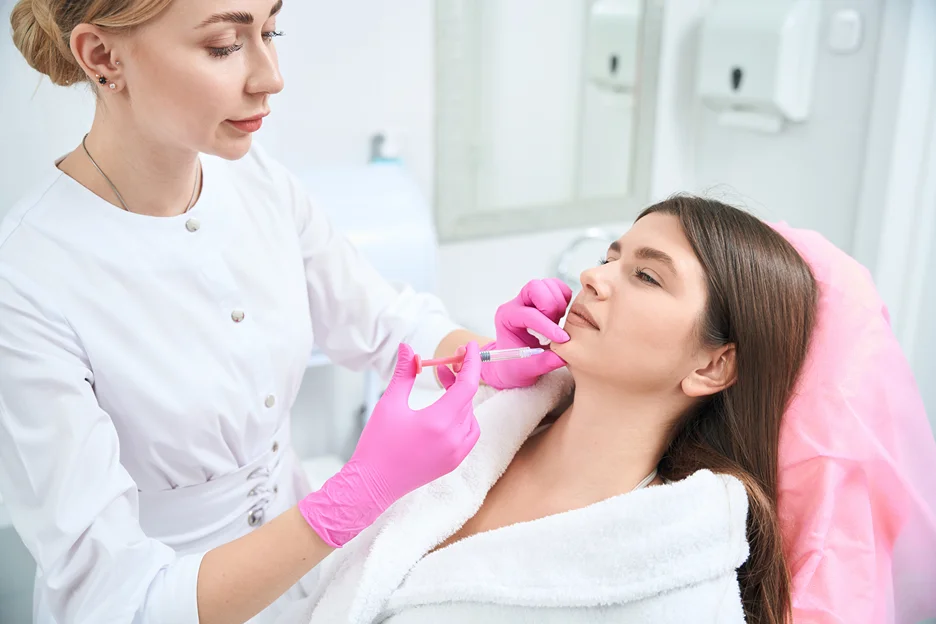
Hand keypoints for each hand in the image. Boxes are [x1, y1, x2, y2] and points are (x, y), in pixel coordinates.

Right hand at [299, 342, 481, 546]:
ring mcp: (456, 453)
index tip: (468, 346)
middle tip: (442, 365)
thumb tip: (408, 349)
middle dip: (458, 378)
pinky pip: (469, 434)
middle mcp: (454, 439)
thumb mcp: (389, 403)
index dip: (470, 363)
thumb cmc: (378, 444)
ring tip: (442, 387)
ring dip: (461, 398)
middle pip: (467, 399)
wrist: (371, 485)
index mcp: (440, 422)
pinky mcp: (453, 463)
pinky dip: (463, 417)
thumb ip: (404, 373)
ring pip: (470, 416)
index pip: (468, 385)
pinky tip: (446, 410)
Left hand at [448, 279, 570, 389]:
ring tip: (558, 321)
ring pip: (548, 284)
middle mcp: (516, 303)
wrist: (514, 362)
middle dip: (551, 306)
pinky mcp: (542, 297)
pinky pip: (557, 287)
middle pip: (535, 287)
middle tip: (556, 324)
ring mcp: (529, 297)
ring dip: (559, 302)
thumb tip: (564, 356)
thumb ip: (545, 363)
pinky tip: (562, 315)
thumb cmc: (516, 366)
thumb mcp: (529, 370)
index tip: (562, 339)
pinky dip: (565, 297)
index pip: (528, 314)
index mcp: (506, 318)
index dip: (547, 326)